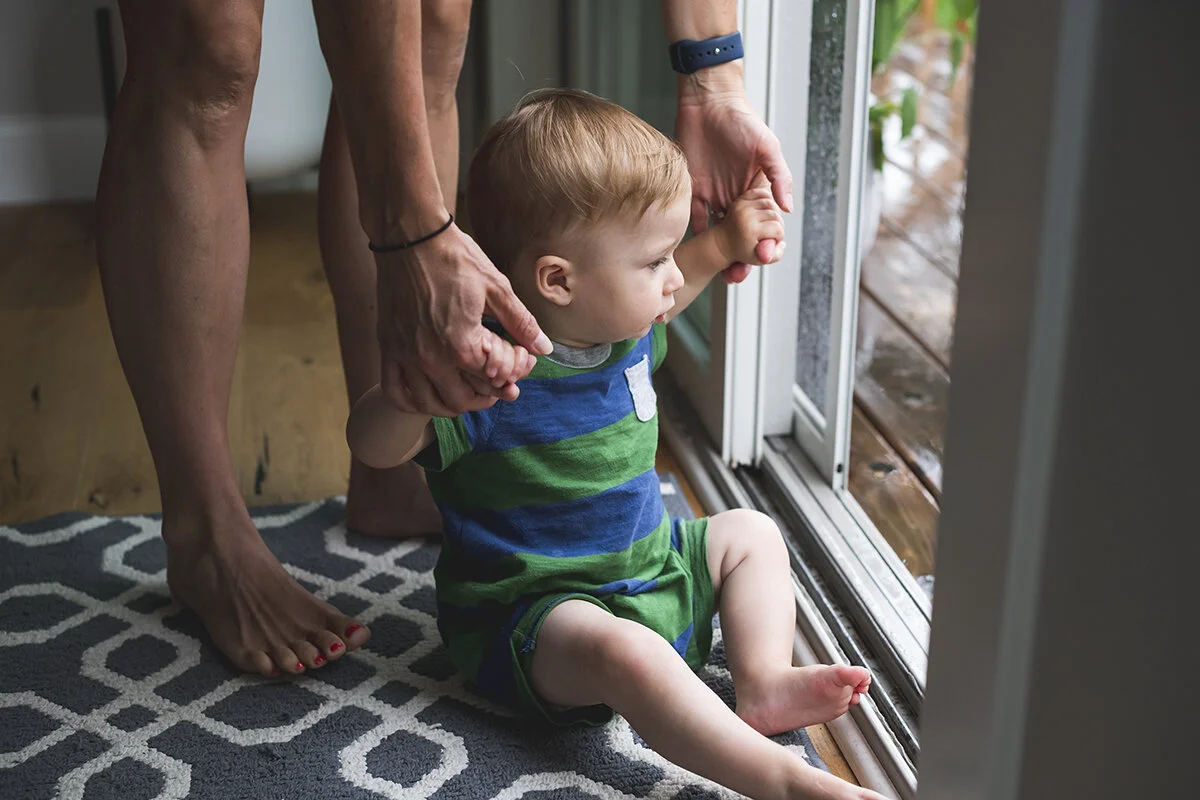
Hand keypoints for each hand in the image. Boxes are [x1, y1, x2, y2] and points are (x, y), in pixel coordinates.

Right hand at [375, 223, 550, 415]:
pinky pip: (395, 390)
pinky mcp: (387, 347)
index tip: (518, 365)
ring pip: (428, 403)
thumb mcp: (497, 288)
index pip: (492, 379)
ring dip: (451, 406)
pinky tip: (427, 397)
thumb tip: (544, 347)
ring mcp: (406, 355)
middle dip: (484, 399)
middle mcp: (431, 358)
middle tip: (496, 389)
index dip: (510, 374)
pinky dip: (412, 401)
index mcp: (462, 345)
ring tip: (467, 396)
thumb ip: (520, 323)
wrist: (409, 236)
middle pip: (461, 400)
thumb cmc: (454, 258)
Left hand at [675, 67, 793, 283]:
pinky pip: (694, 219)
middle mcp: (737, 196)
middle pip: (741, 234)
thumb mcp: (766, 146)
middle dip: (741, 257)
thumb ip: (778, 176)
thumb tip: (788, 208)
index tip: (764, 259)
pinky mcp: (693, 190)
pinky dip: (695, 237)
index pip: (764, 223)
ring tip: (720, 274)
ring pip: (719, 233)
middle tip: (737, 277)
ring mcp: (715, 195)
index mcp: (757, 189)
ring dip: (720, 254)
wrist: (708, 102)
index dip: (764, 242)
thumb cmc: (742, 120)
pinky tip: (695, 254)